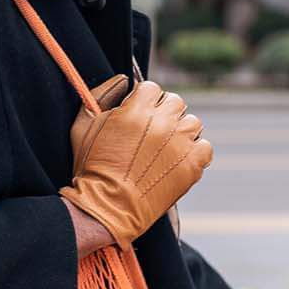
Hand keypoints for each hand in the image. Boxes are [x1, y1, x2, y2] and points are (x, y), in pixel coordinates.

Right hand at [58, 75, 210, 246]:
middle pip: (175, 102)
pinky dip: (195, 152)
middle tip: (151, 134)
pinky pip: (205, 147)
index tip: (138, 116)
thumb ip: (101, 95)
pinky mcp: (192, 165)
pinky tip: (178, 161)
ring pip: (192, 122)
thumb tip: (122, 79)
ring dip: (181, 131)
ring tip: (166, 148)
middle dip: (163, 114)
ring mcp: (180, 144)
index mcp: (137, 109)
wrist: (106, 209)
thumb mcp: (83, 126)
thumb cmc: (90, 168)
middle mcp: (162, 122)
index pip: (151, 88)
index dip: (144, 101)